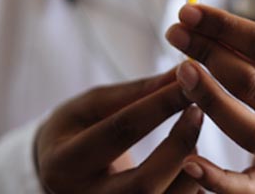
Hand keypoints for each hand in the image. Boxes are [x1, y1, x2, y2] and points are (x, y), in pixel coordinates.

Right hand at [35, 69, 203, 193]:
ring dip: (190, 168)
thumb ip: (134, 91)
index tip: (188, 82)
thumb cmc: (74, 132)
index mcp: (65, 163)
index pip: (120, 131)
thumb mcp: (91, 106)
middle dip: (179, 143)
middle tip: (198, 111)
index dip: (159, 104)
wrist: (56, 175)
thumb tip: (179, 72)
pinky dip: (190, 187)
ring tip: (192, 139)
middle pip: (144, 183)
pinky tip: (191, 163)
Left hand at [166, 5, 254, 193]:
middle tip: (176, 35)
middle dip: (209, 55)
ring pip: (249, 131)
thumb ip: (248, 42)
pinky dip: (217, 178)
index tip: (188, 12)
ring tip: (181, 72)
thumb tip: (194, 22)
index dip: (225, 27)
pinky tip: (188, 161)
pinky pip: (247, 187)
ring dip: (209, 99)